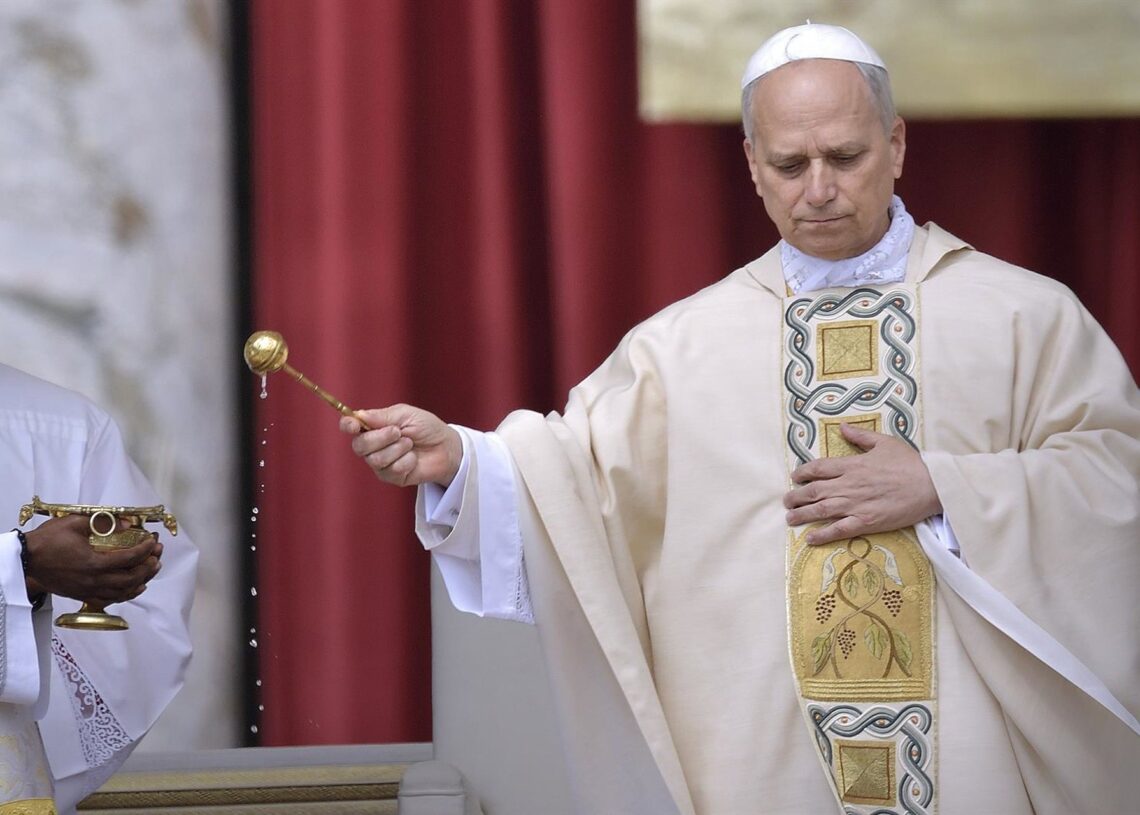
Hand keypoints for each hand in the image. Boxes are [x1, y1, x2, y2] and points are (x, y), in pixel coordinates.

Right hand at [23, 514, 162, 604]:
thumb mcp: (75, 524)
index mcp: (93, 563)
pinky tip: (134, 587)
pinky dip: (126, 594)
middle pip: (130, 579)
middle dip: (148, 567)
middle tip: (157, 555)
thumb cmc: (47, 541)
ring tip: (151, 570)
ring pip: (122, 592)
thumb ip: (103, 523)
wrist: (25, 560)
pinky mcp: (81, 595)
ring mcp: (87, 590)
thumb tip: (127, 523)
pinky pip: (110, 599)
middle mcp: (93, 581)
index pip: (128, 559)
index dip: (145, 550)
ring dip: (140, 581)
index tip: (152, 541)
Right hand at [341, 404, 462, 487]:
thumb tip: (359, 415)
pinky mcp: (391, 477)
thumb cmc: (426, 428)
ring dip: (397, 449)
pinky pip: (391, 470)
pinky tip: (413, 459)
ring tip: (410, 444)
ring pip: (375, 459)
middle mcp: (372, 446)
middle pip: (359, 446)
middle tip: (398, 432)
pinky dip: (406, 461)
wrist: (446, 447)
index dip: (347, 425)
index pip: (350, 426)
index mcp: (372, 426)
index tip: (353, 425)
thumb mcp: (406, 414)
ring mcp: (380, 463)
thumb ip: (382, 416)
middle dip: (380, 438)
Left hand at [783, 424, 941, 544]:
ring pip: (820, 510)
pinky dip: (822, 535)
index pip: (818, 468)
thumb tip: (842, 427)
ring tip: (790, 518)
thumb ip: (860, 437)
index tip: (794, 477)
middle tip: (786, 501)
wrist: (932, 485)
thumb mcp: (884, 442)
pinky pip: (838, 530)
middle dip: (795, 496)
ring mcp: (855, 505)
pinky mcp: (866, 522)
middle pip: (813, 491)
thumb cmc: (910, 463)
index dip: (802, 473)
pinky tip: (810, 539)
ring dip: (802, 515)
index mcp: (852, 465)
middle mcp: (848, 485)